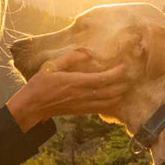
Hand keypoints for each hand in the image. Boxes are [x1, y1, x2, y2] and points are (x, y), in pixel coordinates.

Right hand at [7, 50, 127, 130]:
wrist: (33, 106)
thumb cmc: (41, 83)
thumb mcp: (52, 65)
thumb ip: (70, 57)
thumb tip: (88, 53)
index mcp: (76, 82)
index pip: (103, 79)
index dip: (116, 73)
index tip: (124, 66)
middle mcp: (82, 95)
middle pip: (110, 92)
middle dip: (123, 85)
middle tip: (131, 76)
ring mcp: (83, 105)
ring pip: (108, 102)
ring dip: (120, 95)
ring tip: (127, 87)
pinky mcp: (81, 111)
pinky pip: (101, 109)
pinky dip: (111, 104)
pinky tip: (115, 98)